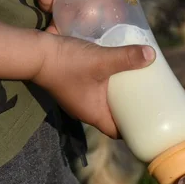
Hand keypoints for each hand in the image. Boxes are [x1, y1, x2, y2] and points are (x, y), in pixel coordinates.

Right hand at [33, 31, 155, 138]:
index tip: (149, 120)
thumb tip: (152, 55)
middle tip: (149, 99)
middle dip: (130, 109)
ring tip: (138, 83)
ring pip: (104, 100)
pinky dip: (108, 83)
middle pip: (113, 115)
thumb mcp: (100, 60)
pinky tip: (118, 69)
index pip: (116, 132)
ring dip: (119, 94)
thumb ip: (125, 57)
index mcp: (92, 114)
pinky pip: (96, 88)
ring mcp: (78, 97)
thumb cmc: (66, 62)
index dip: (133, 129)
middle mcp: (85, 109)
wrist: (32, 51)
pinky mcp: (73, 83)